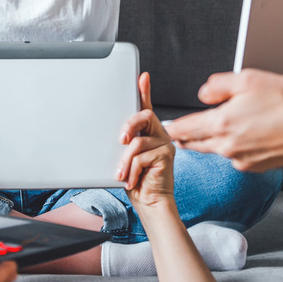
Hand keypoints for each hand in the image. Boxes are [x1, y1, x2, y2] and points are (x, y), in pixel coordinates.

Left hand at [117, 72, 175, 210]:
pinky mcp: (167, 155)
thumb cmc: (136, 182)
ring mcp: (165, 144)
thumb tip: (115, 136)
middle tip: (120, 140)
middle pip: (144, 116)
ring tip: (121, 174)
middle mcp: (159, 135)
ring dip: (125, 161)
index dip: (144, 91)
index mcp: (148, 133)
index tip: (142, 77)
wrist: (150, 204)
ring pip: (138, 141)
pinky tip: (131, 180)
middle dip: (129, 125)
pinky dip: (132, 170)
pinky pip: (142, 156)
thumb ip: (124, 145)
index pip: (145, 108)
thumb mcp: (124, 159)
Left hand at [165, 69, 282, 171]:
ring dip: (211, 140)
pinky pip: (234, 157)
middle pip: (194, 144)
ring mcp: (240, 160)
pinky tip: (247, 134)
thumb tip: (202, 95)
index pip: (184, 129)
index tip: (167, 125)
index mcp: (221, 123)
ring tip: (221, 126)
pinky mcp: (253, 167)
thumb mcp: (247, 79)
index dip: (172, 126)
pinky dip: (233, 147)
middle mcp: (227, 146)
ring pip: (214, 150)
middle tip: (182, 128)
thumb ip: (217, 86)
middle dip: (186, 136)